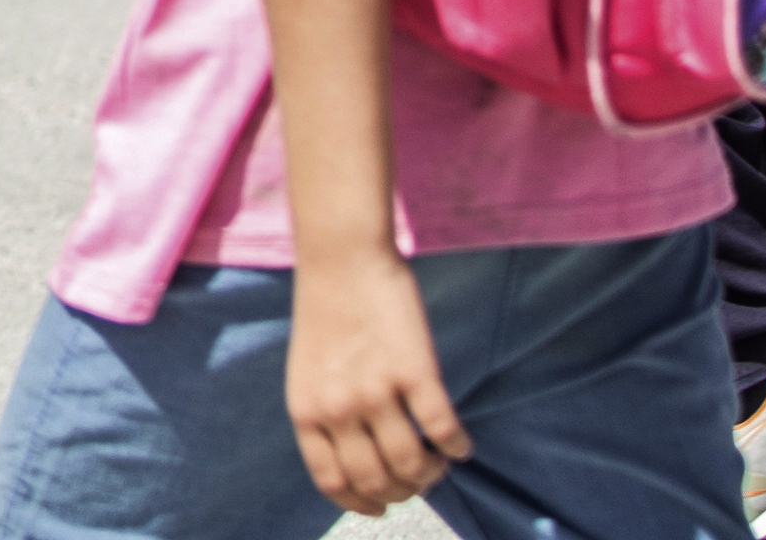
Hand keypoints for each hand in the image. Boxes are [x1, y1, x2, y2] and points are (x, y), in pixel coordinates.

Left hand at [283, 244, 468, 515]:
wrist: (342, 258)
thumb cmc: (326, 313)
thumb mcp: (308, 372)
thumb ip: (326, 417)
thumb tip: (358, 465)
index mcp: (306, 411)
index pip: (333, 482)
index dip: (362, 503)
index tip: (381, 507)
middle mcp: (338, 408)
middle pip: (376, 482)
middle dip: (402, 491)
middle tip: (417, 478)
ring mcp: (376, 392)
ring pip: (412, 466)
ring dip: (431, 474)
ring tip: (438, 461)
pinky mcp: (415, 372)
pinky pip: (444, 432)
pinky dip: (458, 448)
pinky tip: (460, 444)